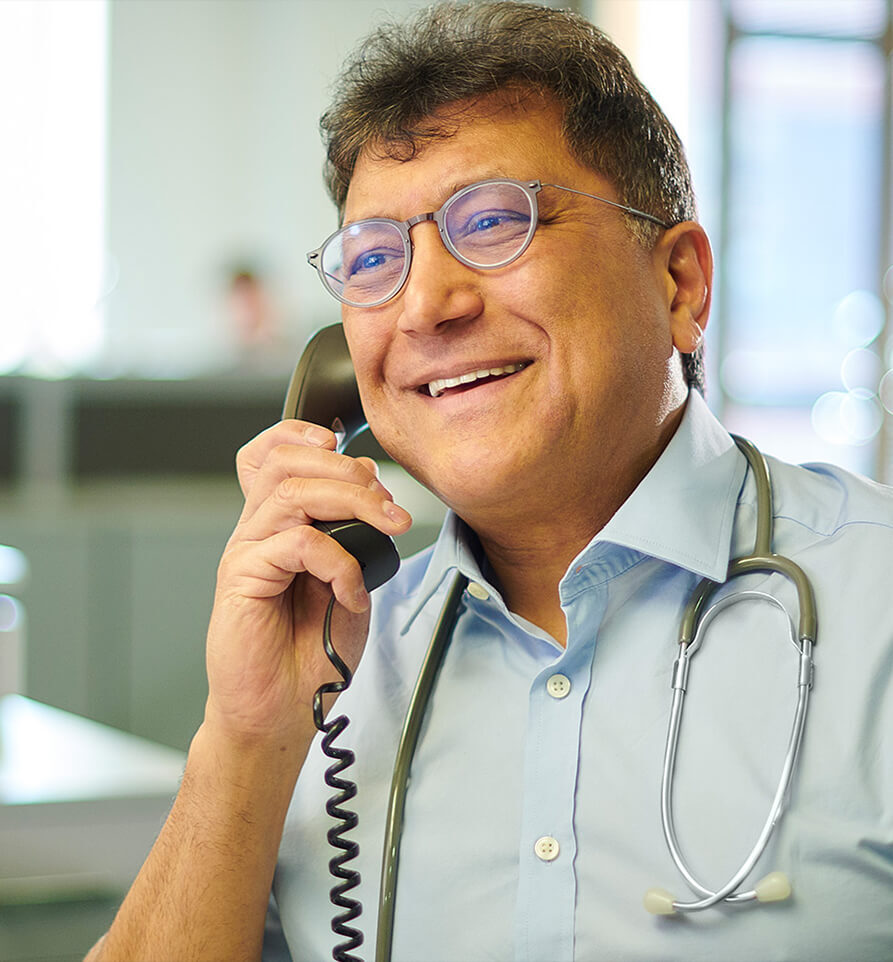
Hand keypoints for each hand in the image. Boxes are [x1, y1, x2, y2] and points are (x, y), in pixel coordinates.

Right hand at [203, 420, 411, 746]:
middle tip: (391, 505)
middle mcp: (256, 529)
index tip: (360, 462)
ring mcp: (246, 551)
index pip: (273, 451)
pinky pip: (296, 542)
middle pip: (288, 460)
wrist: (282, 709)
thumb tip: (372, 489)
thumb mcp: (347, 579)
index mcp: (277, 522)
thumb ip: (353, 534)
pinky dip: (339, 562)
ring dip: (352, 502)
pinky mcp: (241, 578)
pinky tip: (352, 592)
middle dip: (350, 470)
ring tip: (386, 528)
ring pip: (292, 490)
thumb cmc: (311, 649)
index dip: (309, 436)